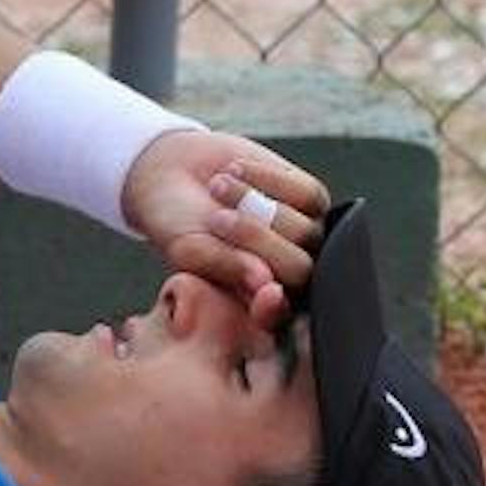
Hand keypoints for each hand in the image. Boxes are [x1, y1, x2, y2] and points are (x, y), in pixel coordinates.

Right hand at [121, 128, 328, 327]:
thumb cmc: (178, 219)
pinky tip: (237, 172)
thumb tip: (263, 281)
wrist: (173, 171)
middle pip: (298, 269)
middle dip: (255, 240)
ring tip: (217, 188)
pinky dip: (267, 178)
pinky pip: (307, 194)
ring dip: (254, 204)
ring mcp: (304, 236)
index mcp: (254, 297)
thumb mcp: (188, 249)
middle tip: (216, 219)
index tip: (264, 291)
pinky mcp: (311, 199)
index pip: (279, 315)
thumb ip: (224, 266)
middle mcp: (286, 271)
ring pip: (305, 231)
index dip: (273, 306)